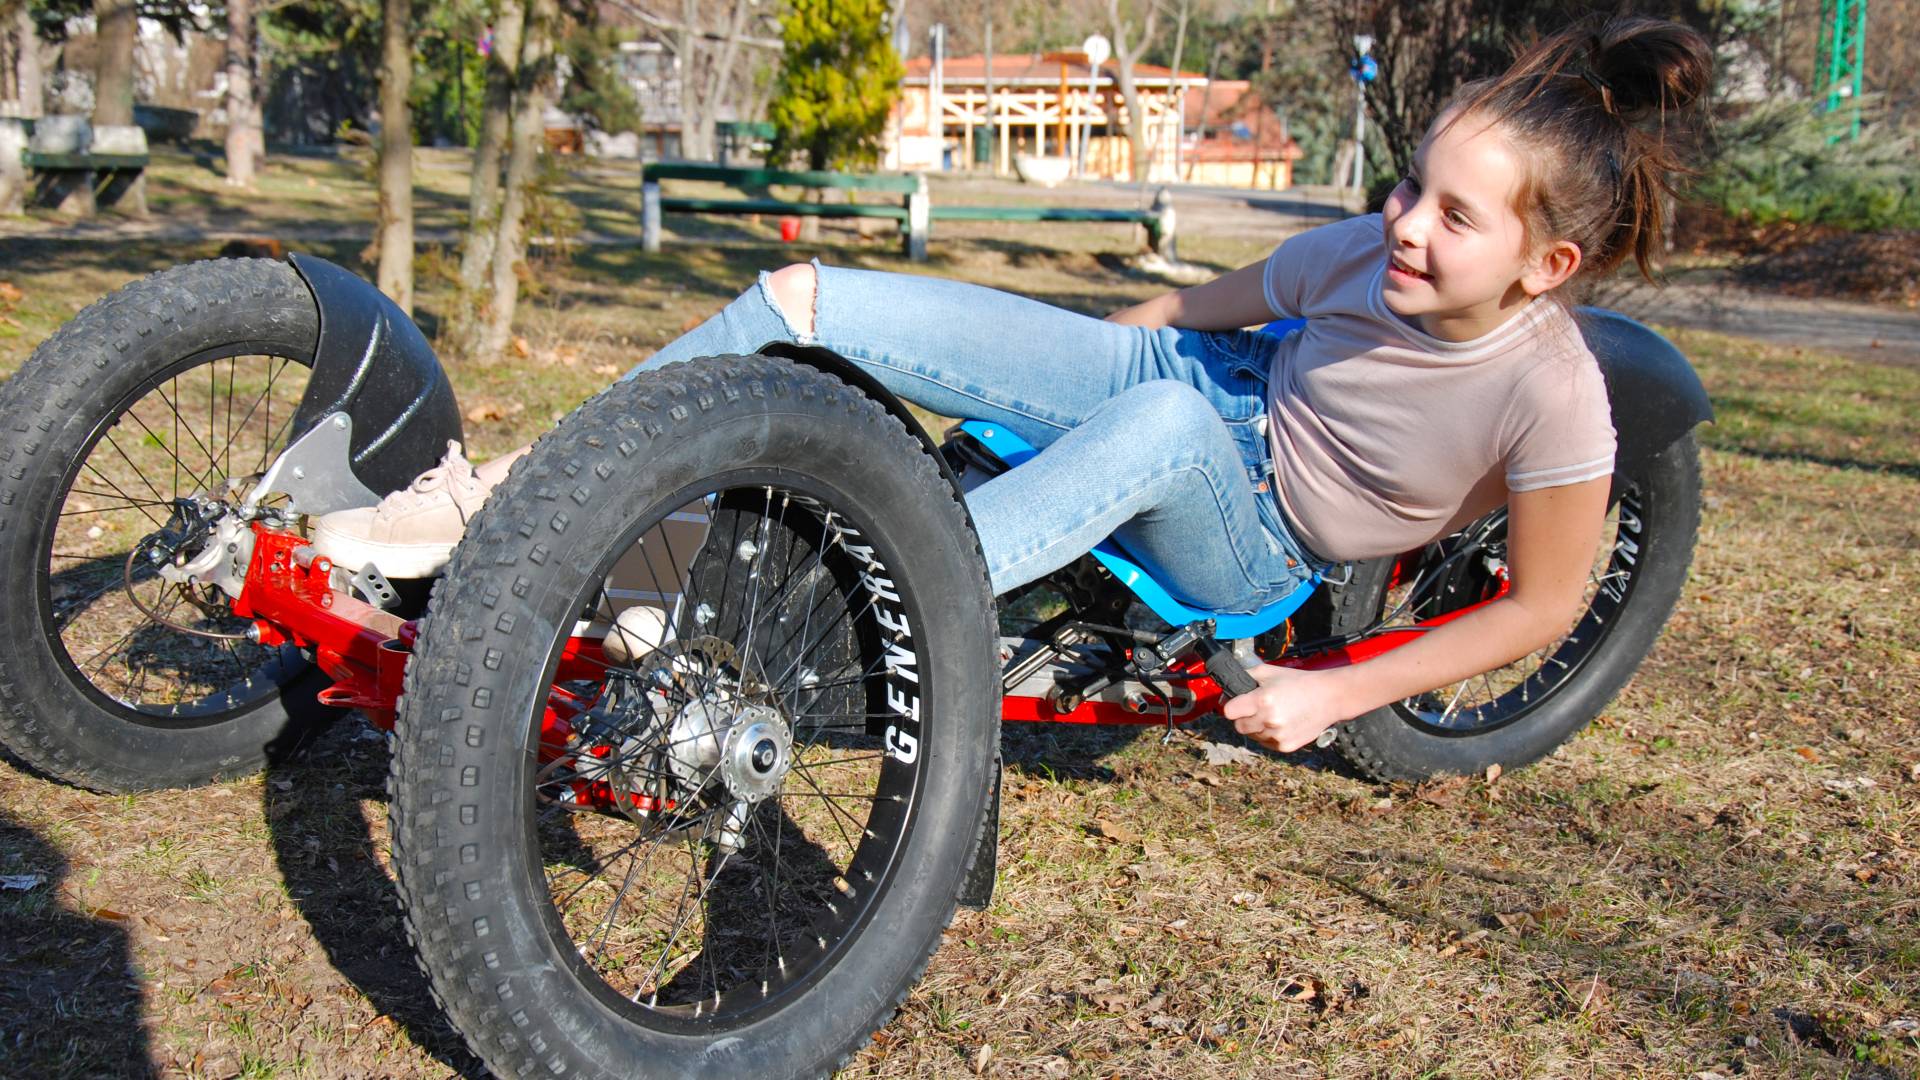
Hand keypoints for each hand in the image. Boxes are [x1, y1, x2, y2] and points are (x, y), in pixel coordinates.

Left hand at [1219, 664, 1349, 752]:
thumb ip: (1246, 676)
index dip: (1232, 706)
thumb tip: (1229, 687)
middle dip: (1244, 717)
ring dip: (1257, 727)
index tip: (1237, 704)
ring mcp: (1277, 735)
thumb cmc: (1300, 682)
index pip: (1229, 712)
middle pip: (1238, 726)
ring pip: (1252, 736)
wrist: (1329, 697)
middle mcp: (1269, 720)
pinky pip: (1266, 743)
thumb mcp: (1269, 672)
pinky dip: (1269, 735)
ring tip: (1273, 714)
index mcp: (1262, 700)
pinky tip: (1282, 723)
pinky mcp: (1285, 746)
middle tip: (1258, 708)